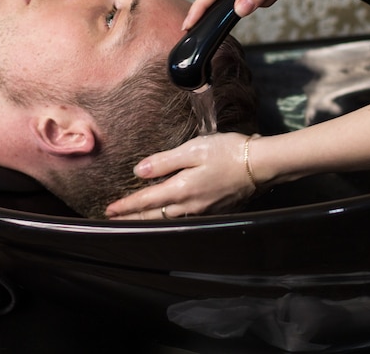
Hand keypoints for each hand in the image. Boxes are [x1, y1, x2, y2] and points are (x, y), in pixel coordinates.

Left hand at [105, 132, 257, 219]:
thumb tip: (139, 171)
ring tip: (135, 220)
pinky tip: (166, 216)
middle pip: (154, 217)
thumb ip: (164, 161)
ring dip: (149, 220)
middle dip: (132, 218)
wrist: (260, 165)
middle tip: (115, 221)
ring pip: (168, 220)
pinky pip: (183, 220)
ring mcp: (203, 211)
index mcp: (181, 190)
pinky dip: (168, 219)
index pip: (146, 201)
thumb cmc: (227, 152)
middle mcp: (190, 206)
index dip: (126, 206)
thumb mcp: (193, 149)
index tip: (109, 210)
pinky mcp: (214, 211)